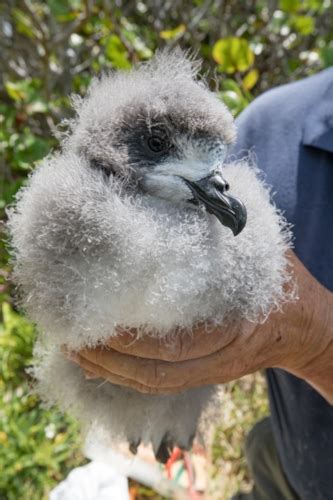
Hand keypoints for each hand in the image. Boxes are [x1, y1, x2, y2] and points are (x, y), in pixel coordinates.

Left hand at [65, 251, 332, 401]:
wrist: (302, 325)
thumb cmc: (278, 279)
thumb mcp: (258, 248)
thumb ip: (221, 228)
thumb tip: (177, 193)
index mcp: (236, 325)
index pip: (177, 344)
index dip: (133, 339)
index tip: (97, 317)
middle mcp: (219, 357)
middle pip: (155, 371)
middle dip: (108, 357)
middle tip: (69, 334)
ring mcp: (209, 372)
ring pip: (151, 383)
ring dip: (109, 370)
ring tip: (74, 349)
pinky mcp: (202, 375)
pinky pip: (157, 385)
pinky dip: (123, 377)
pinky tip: (97, 363)